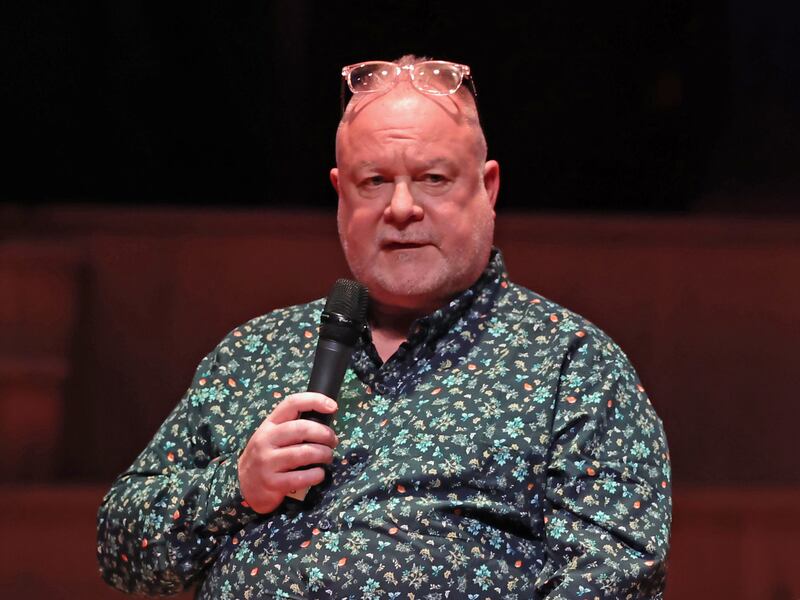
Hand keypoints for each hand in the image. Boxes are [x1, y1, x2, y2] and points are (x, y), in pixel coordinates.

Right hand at [237, 392, 337, 513]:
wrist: (243, 484)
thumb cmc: (266, 455)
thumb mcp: (273, 435)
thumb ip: (292, 425)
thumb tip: (324, 418)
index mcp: (270, 424)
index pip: (292, 403)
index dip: (315, 401)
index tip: (332, 406)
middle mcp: (266, 440)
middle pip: (302, 428)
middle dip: (325, 434)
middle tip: (333, 441)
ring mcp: (268, 461)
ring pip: (305, 452)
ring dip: (324, 454)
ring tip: (328, 456)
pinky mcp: (272, 482)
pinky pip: (301, 477)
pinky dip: (316, 474)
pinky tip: (319, 473)